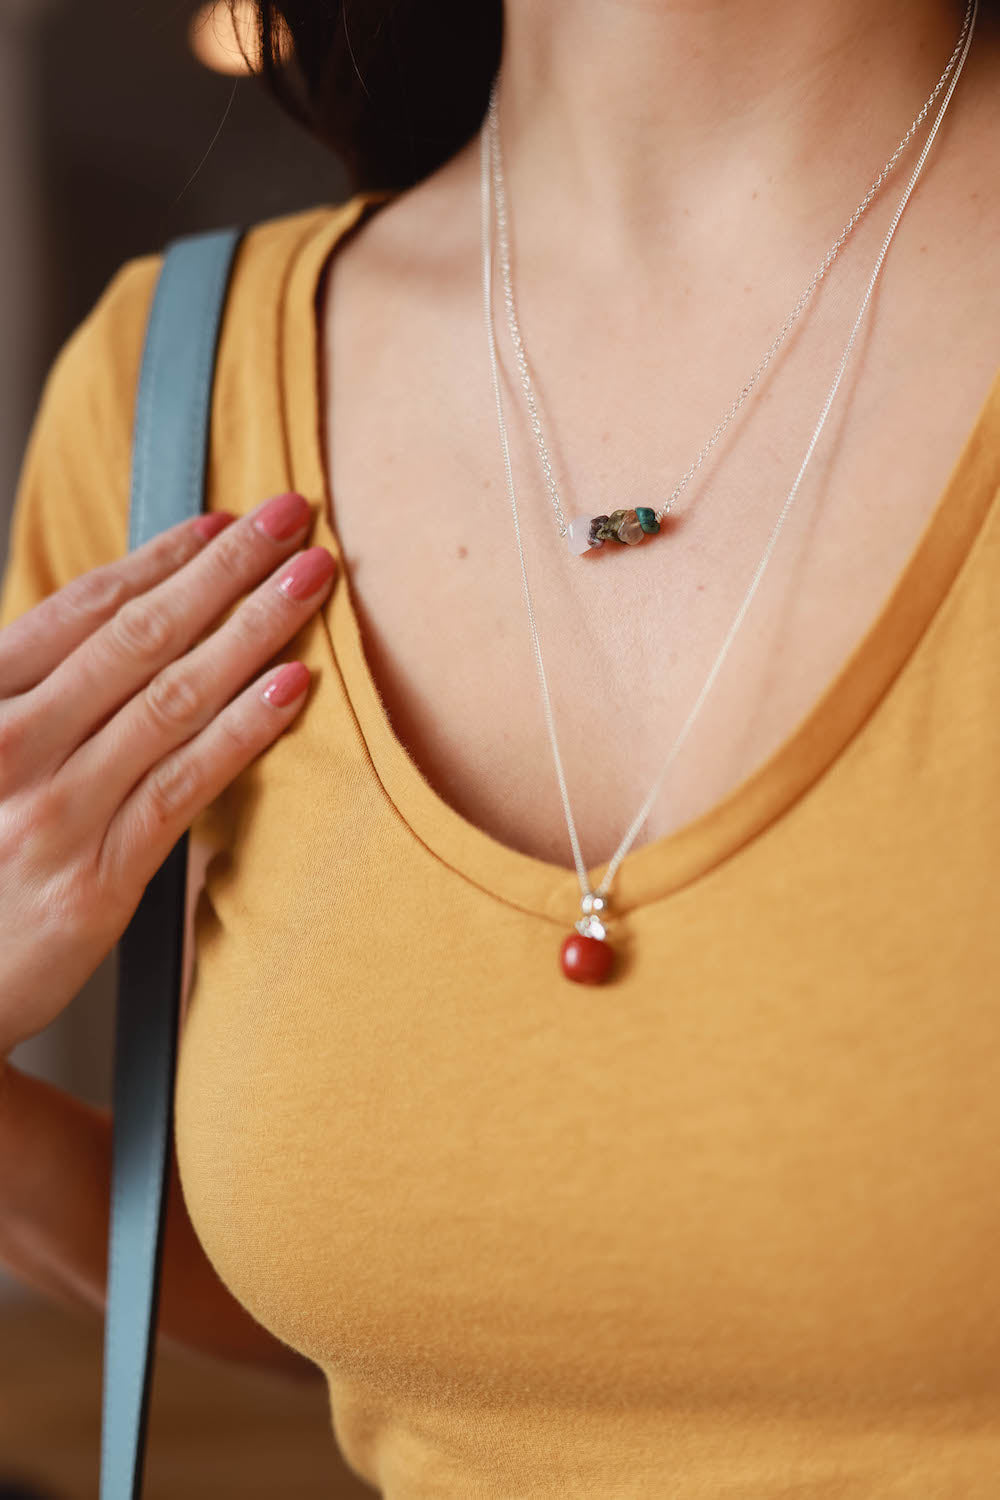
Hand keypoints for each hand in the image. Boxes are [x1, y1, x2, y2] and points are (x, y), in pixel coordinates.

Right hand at [0, 491, 335, 1060]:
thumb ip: (36, 692)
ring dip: (251, 629)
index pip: (83, 609)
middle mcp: (9, 745)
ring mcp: (53, 811)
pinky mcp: (96, 877)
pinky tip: (293, 687)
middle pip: (137, 637)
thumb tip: (128, 621)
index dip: (163, 558)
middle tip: (293, 516)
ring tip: (312, 580)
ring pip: (171, 699)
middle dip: (225, 568)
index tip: (226, 521)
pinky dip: (243, 729)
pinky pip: (184, 784)